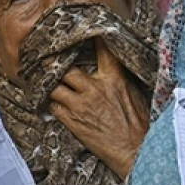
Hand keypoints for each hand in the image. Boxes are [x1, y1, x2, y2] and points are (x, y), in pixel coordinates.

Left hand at [48, 41, 149, 178]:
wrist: (135, 151)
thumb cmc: (140, 126)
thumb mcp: (136, 95)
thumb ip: (121, 80)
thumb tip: (115, 69)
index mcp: (114, 79)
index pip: (101, 50)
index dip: (89, 38)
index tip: (78, 33)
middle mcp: (94, 89)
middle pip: (66, 68)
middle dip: (56, 64)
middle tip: (48, 60)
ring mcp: (81, 105)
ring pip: (54, 87)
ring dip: (49, 85)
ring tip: (44, 81)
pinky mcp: (72, 122)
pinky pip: (53, 107)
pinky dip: (50, 103)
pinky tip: (50, 101)